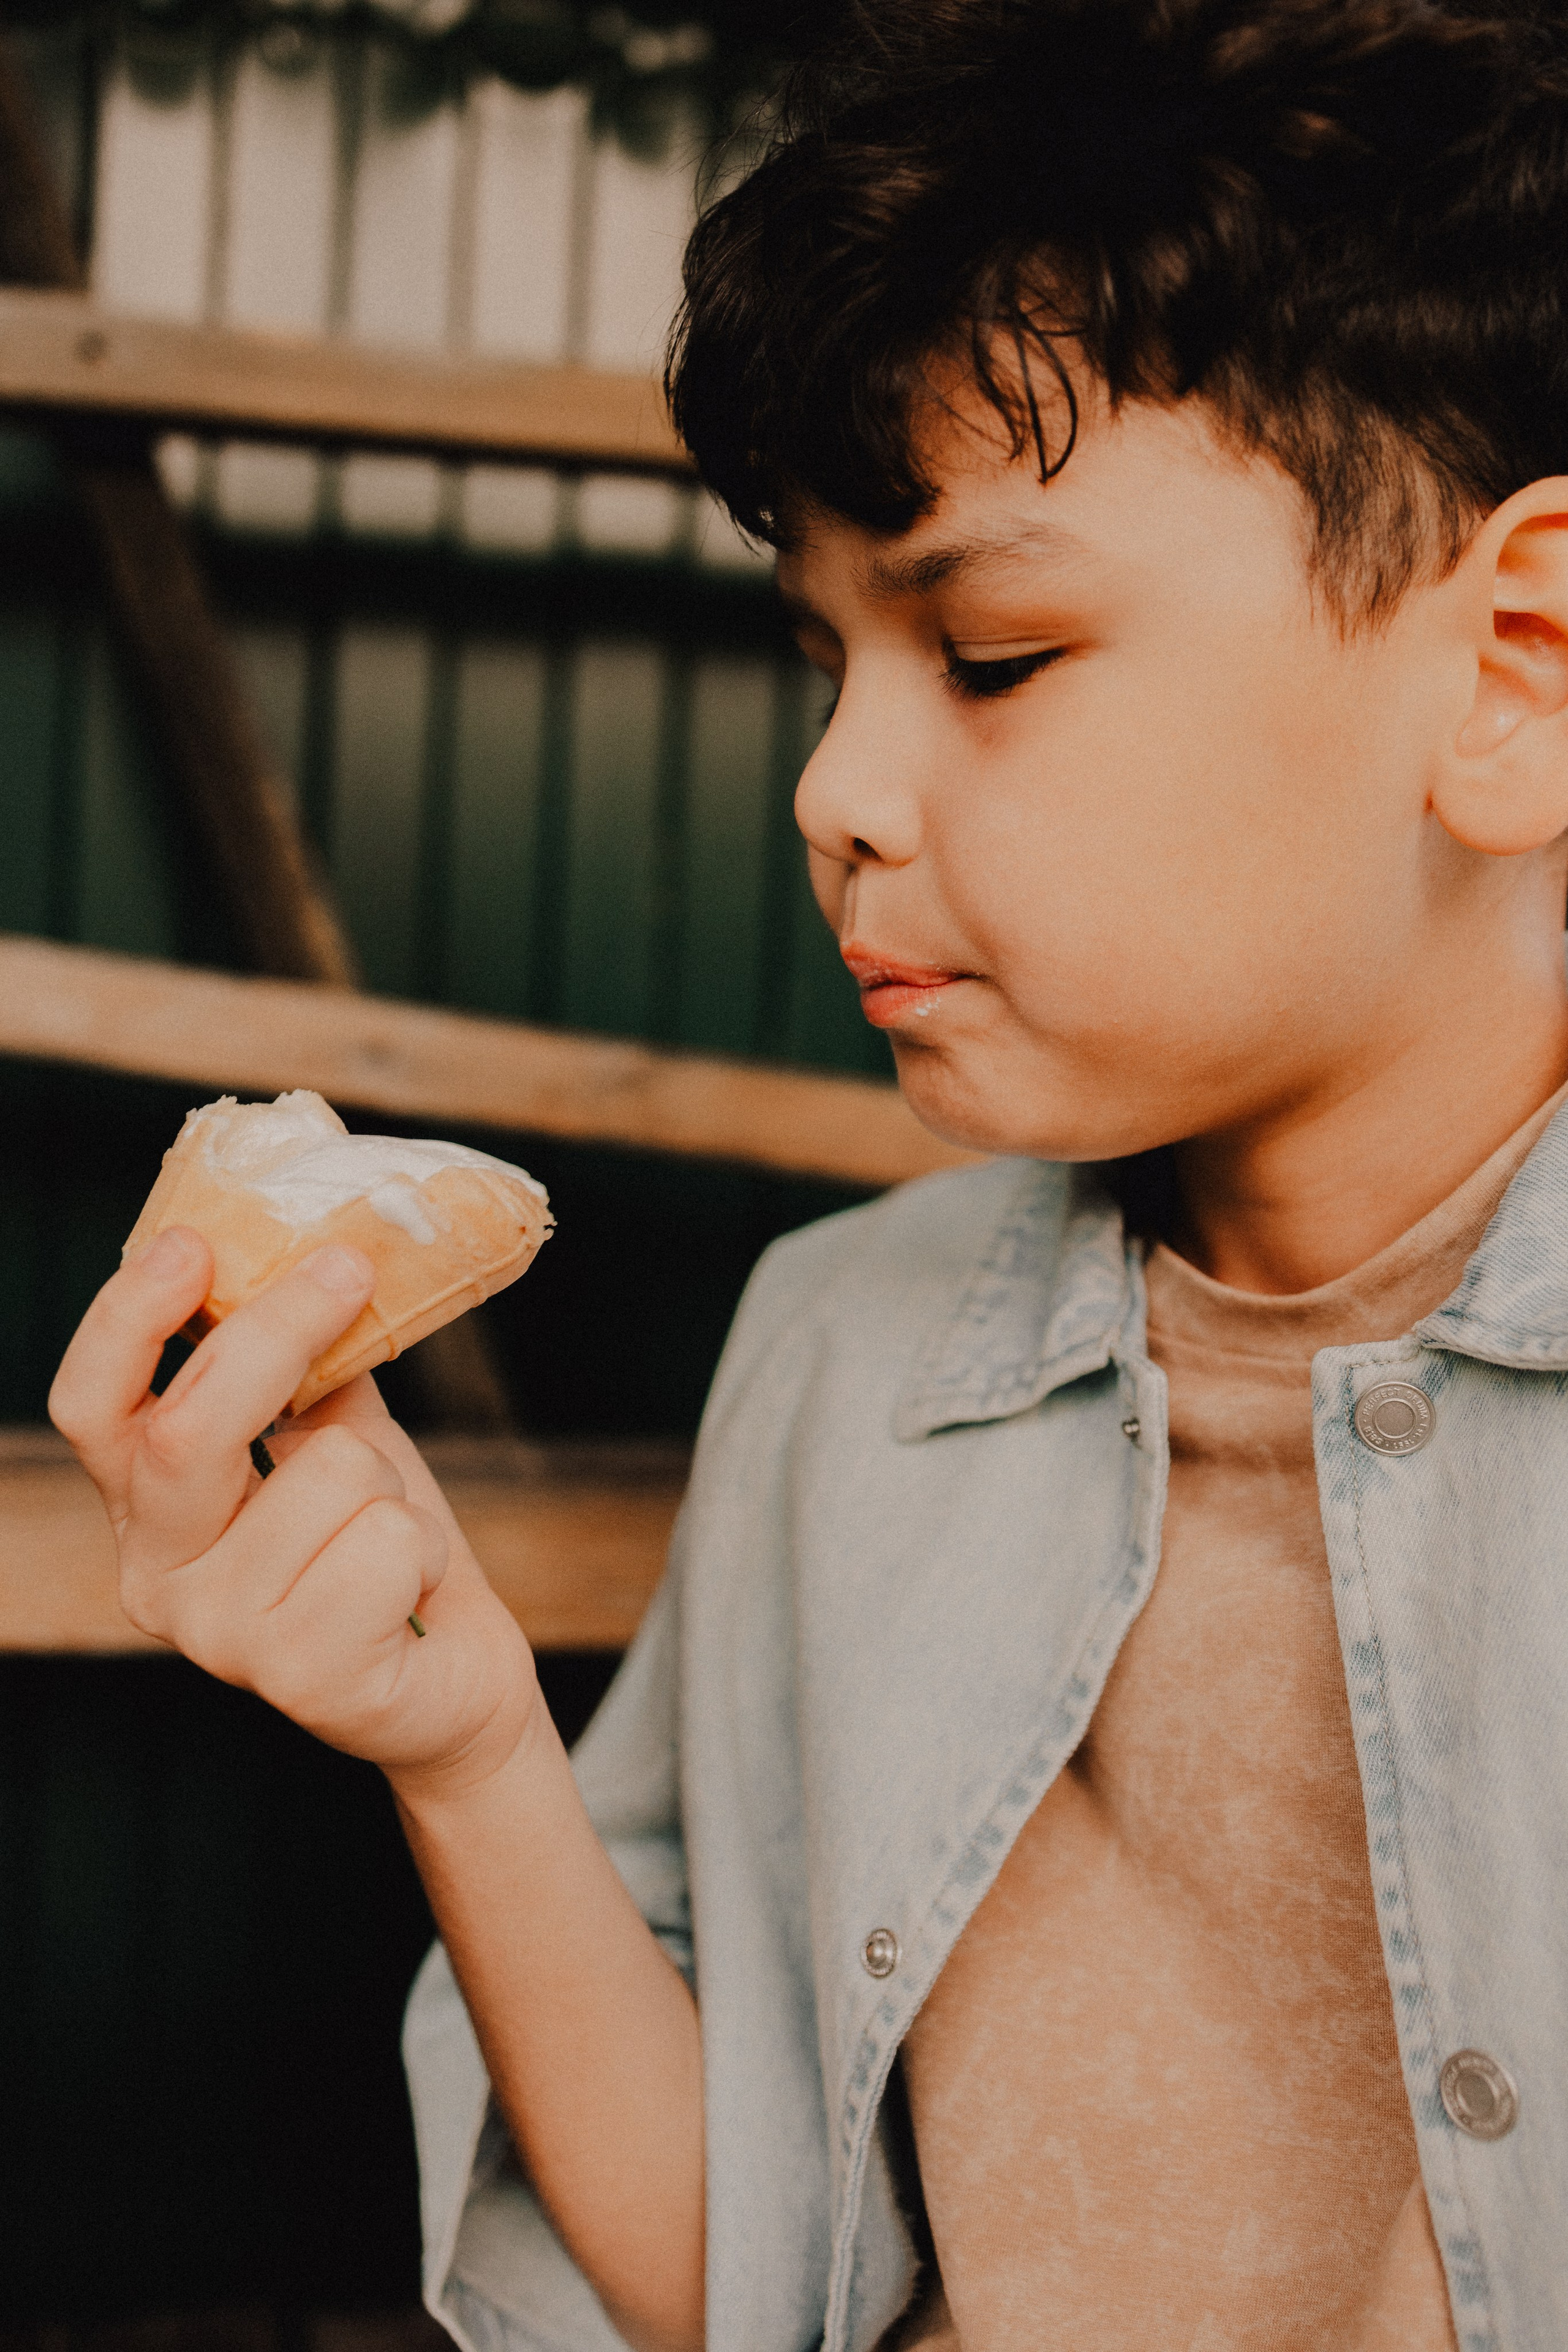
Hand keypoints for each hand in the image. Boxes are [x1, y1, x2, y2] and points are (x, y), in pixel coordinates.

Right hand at [50, 1225, 538, 1789]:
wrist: (452, 1680)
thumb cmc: (378, 1545)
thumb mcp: (331, 1440)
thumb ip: (307, 1365)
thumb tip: (318, 1248)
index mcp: (145, 1510)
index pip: (92, 1408)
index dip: (127, 1320)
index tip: (189, 1244)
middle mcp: (158, 1579)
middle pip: (188, 1429)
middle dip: (277, 1334)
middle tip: (348, 1269)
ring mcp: (224, 1638)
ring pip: (328, 1475)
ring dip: (391, 1482)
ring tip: (390, 1532)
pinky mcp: (305, 1680)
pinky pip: (387, 1543)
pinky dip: (425, 1547)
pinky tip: (410, 1592)